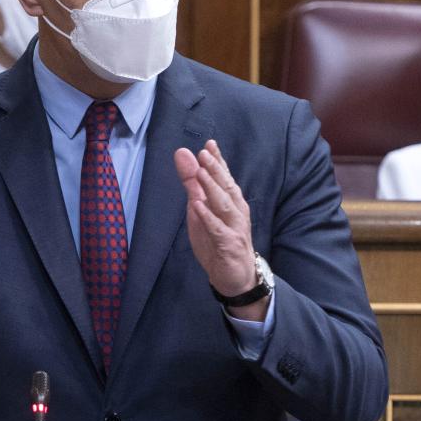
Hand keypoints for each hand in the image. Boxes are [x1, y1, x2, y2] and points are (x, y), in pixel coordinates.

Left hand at [174, 141, 262, 319]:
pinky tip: (199, 207)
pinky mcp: (229, 245)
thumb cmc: (219, 241)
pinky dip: (209, 218)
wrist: (237, 277)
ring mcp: (234, 228)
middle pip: (226, 187)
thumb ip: (193, 184)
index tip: (210, 144)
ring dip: (213, 189)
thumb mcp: (200, 211)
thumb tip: (184, 155)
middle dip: (216, 169)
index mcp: (230, 201)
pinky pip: (218, 230)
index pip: (224, 177)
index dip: (218, 160)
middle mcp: (236, 211)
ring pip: (224, 205)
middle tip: (204, 153)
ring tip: (201, 174)